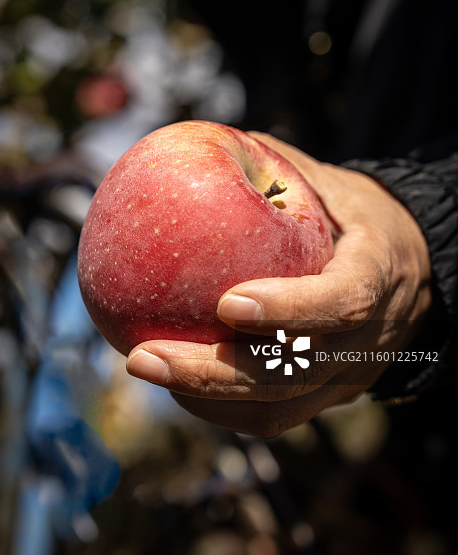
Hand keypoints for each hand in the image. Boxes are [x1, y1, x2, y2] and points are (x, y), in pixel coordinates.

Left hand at [126, 134, 431, 436]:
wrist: (411, 273)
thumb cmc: (358, 218)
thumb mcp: (333, 184)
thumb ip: (280, 169)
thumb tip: (205, 138)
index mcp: (380, 274)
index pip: (344, 300)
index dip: (290, 308)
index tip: (225, 303)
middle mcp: (370, 338)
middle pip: (296, 372)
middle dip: (215, 372)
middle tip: (143, 356)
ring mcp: (349, 376)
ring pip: (279, 406)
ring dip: (205, 397)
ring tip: (145, 367)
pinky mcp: (327, 396)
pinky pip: (272, 416)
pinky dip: (219, 406)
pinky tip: (173, 383)